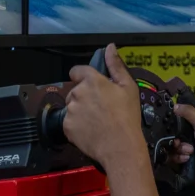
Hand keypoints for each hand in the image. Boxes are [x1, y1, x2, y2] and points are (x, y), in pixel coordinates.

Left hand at [63, 44, 145, 166]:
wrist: (120, 147)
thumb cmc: (127, 117)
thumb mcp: (128, 87)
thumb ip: (116, 65)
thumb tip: (110, 48)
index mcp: (92, 81)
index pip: (77, 71)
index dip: (83, 77)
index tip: (91, 85)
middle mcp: (77, 93)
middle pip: (75, 90)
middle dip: (84, 97)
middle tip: (100, 108)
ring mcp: (70, 110)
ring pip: (72, 106)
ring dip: (80, 111)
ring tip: (97, 121)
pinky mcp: (66, 126)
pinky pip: (69, 122)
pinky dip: (77, 125)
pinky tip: (90, 130)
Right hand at [170, 104, 194, 195]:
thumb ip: (190, 114)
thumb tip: (175, 104)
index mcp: (194, 130)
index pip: (177, 123)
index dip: (172, 123)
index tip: (166, 123)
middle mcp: (186, 141)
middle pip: (170, 136)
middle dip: (174, 139)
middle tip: (179, 142)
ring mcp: (183, 153)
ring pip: (169, 148)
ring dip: (178, 150)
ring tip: (188, 153)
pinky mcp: (179, 166)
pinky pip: (169, 160)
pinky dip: (177, 159)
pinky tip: (186, 160)